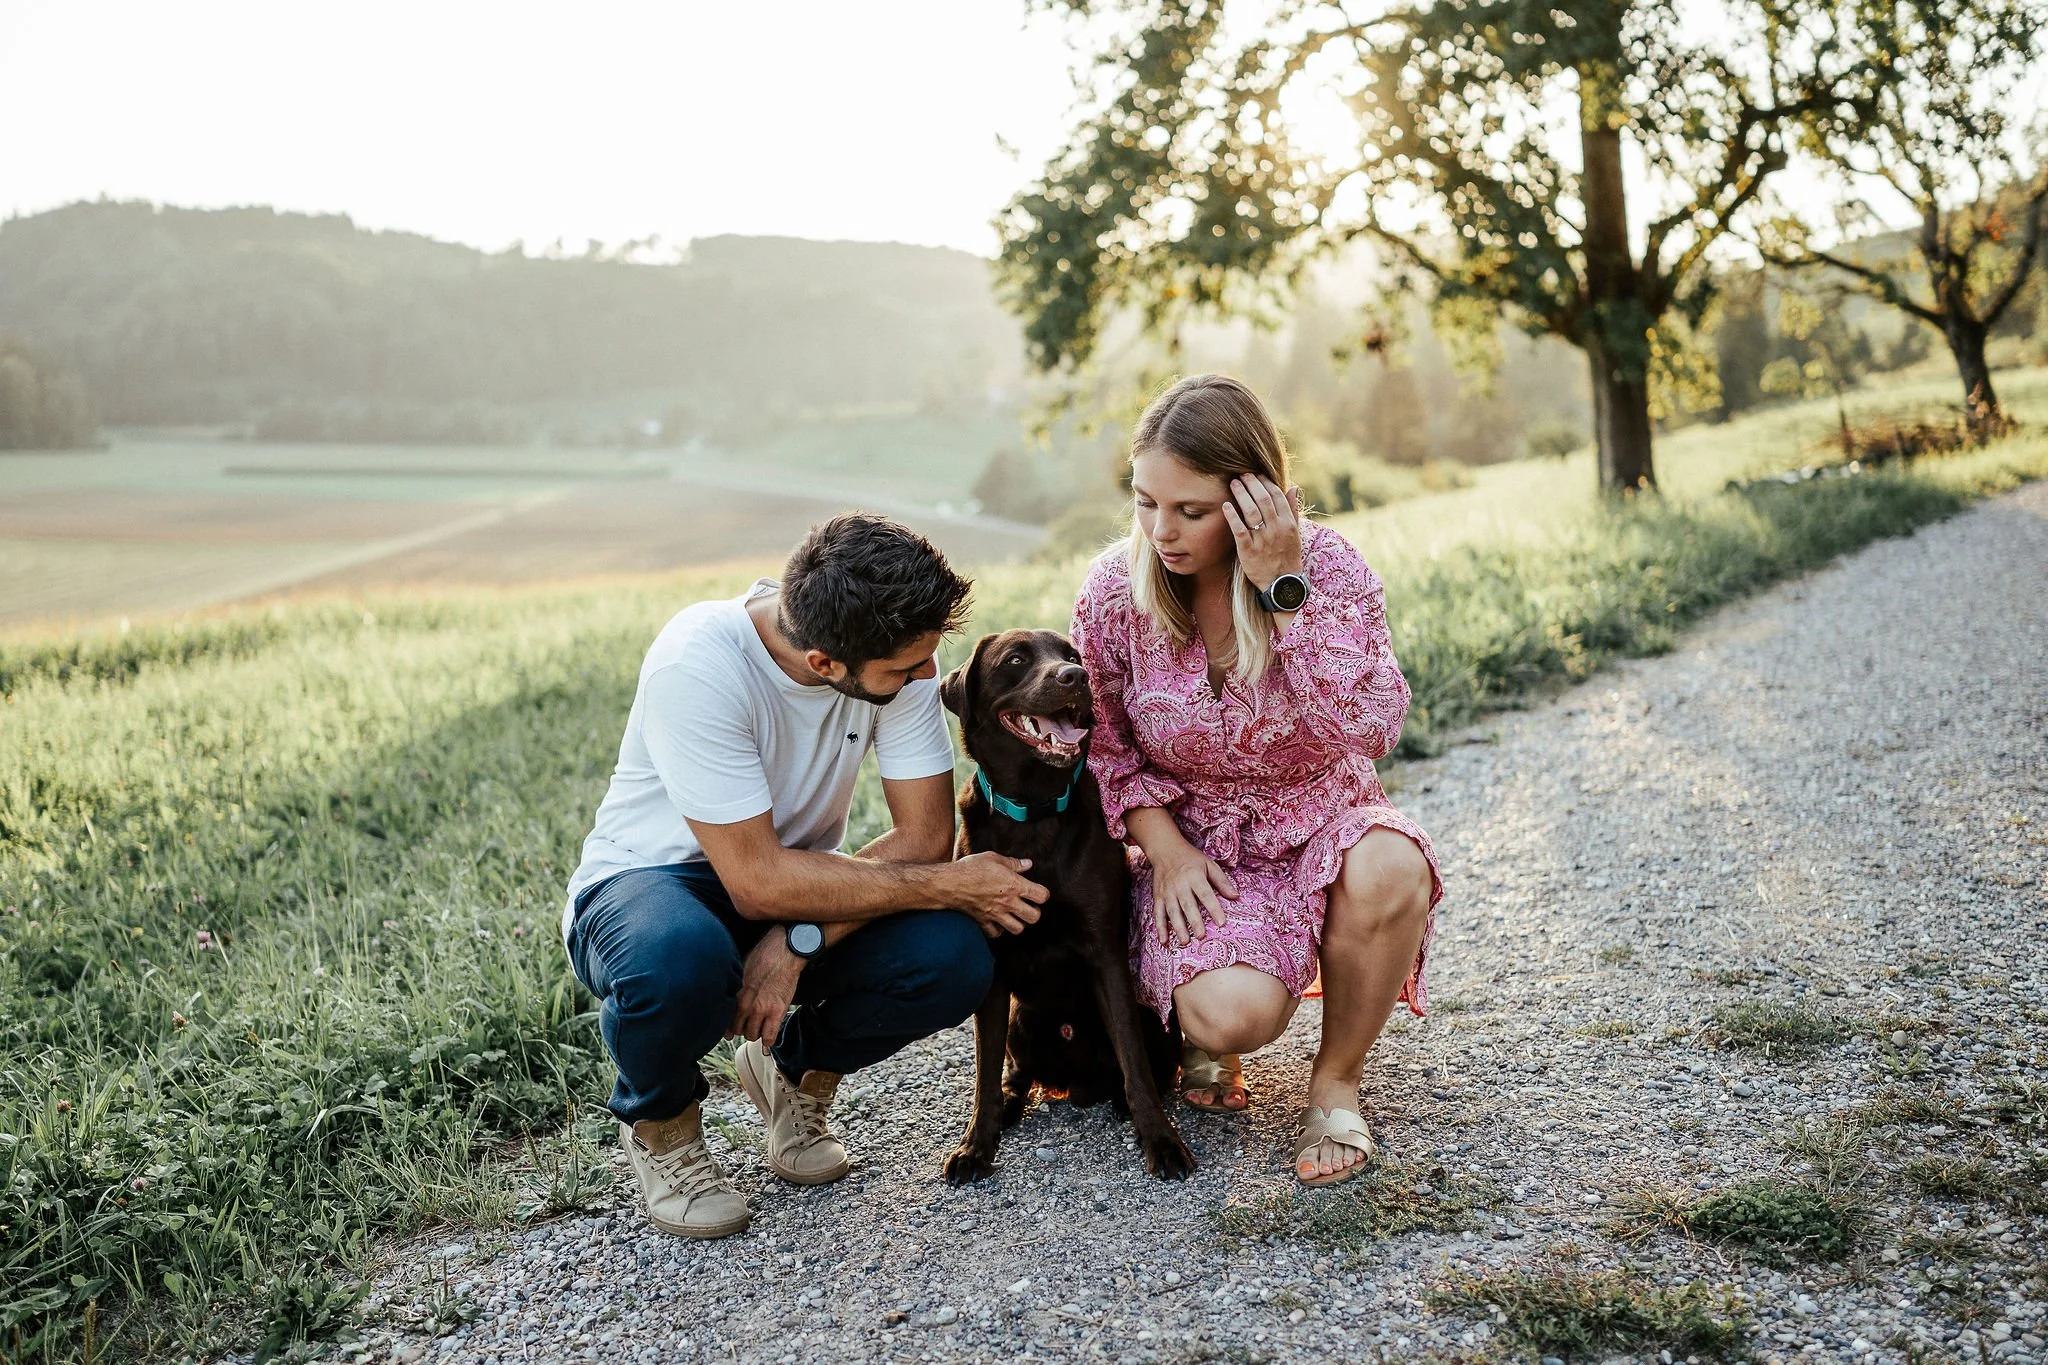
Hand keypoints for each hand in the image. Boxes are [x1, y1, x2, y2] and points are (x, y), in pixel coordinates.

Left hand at [730, 930, 803, 1042]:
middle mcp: (746, 1005)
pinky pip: (769, 1037)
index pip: (726, 1019)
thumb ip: (734, 986)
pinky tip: (768, 1034)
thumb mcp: (741, 969)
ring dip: (755, 1032)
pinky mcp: (778, 1012)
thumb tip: (728, 996)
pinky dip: (768, 1039)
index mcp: (736, 993)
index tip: (728, 1031)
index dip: (727, 1027)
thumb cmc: (764, 955)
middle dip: (742, 1028)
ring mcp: (762, 1010)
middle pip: (738, 1030)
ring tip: (759, 1026)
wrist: (784, 951)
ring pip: (752, 1035)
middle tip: (748, 1024)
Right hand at [943, 851, 1048, 936]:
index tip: (1036, 891)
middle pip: (1034, 917)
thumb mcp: (993, 858)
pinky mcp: (983, 922)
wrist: (950, 883)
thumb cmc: (971, 868)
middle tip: (1027, 906)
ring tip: (1014, 915)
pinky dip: (999, 929)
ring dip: (1019, 922)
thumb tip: (1028, 864)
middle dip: (1034, 912)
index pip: (1042, 896)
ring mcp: (996, 914)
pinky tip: (997, 920)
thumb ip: (1013, 863)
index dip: (1042, 894)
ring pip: (1018, 929)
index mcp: (1014, 885)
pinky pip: (997, 933)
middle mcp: (1008, 902)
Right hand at [1150, 846, 1237, 948]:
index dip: (1213, 908)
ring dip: (1178, 927)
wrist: (1165, 849)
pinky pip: (1158, 914)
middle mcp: (1180, 885)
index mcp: (1194, 876)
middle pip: (1187, 905)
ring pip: (1172, 912)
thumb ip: (1222, 881)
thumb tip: (1236, 896)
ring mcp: (1167, 892)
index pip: (1205, 894)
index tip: (1221, 923)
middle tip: (1201, 936)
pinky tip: (1163, 940)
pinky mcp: (1158, 897)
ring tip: (1185, 941)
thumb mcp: (1209, 864)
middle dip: (1194, 921)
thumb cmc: (1190, 858)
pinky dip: (1160, 928)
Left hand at [1221, 475, 1303, 593]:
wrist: (1282, 584)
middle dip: (1251, 484)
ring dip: (1241, 495)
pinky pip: (1240, 530)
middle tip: (1241, 474)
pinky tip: (1225, 506)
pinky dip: (1232, 517)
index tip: (1255, 474)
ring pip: (1251, 512)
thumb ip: (1293, 509)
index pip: (1276, 495)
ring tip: (1233, 484)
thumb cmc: (1288, 556)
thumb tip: (1294, 487)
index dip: (1265, 482)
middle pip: (1263, 500)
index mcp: (1288, 523)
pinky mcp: (1249, 551)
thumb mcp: (1295, 532)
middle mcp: (1276, 529)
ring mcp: (1263, 540)